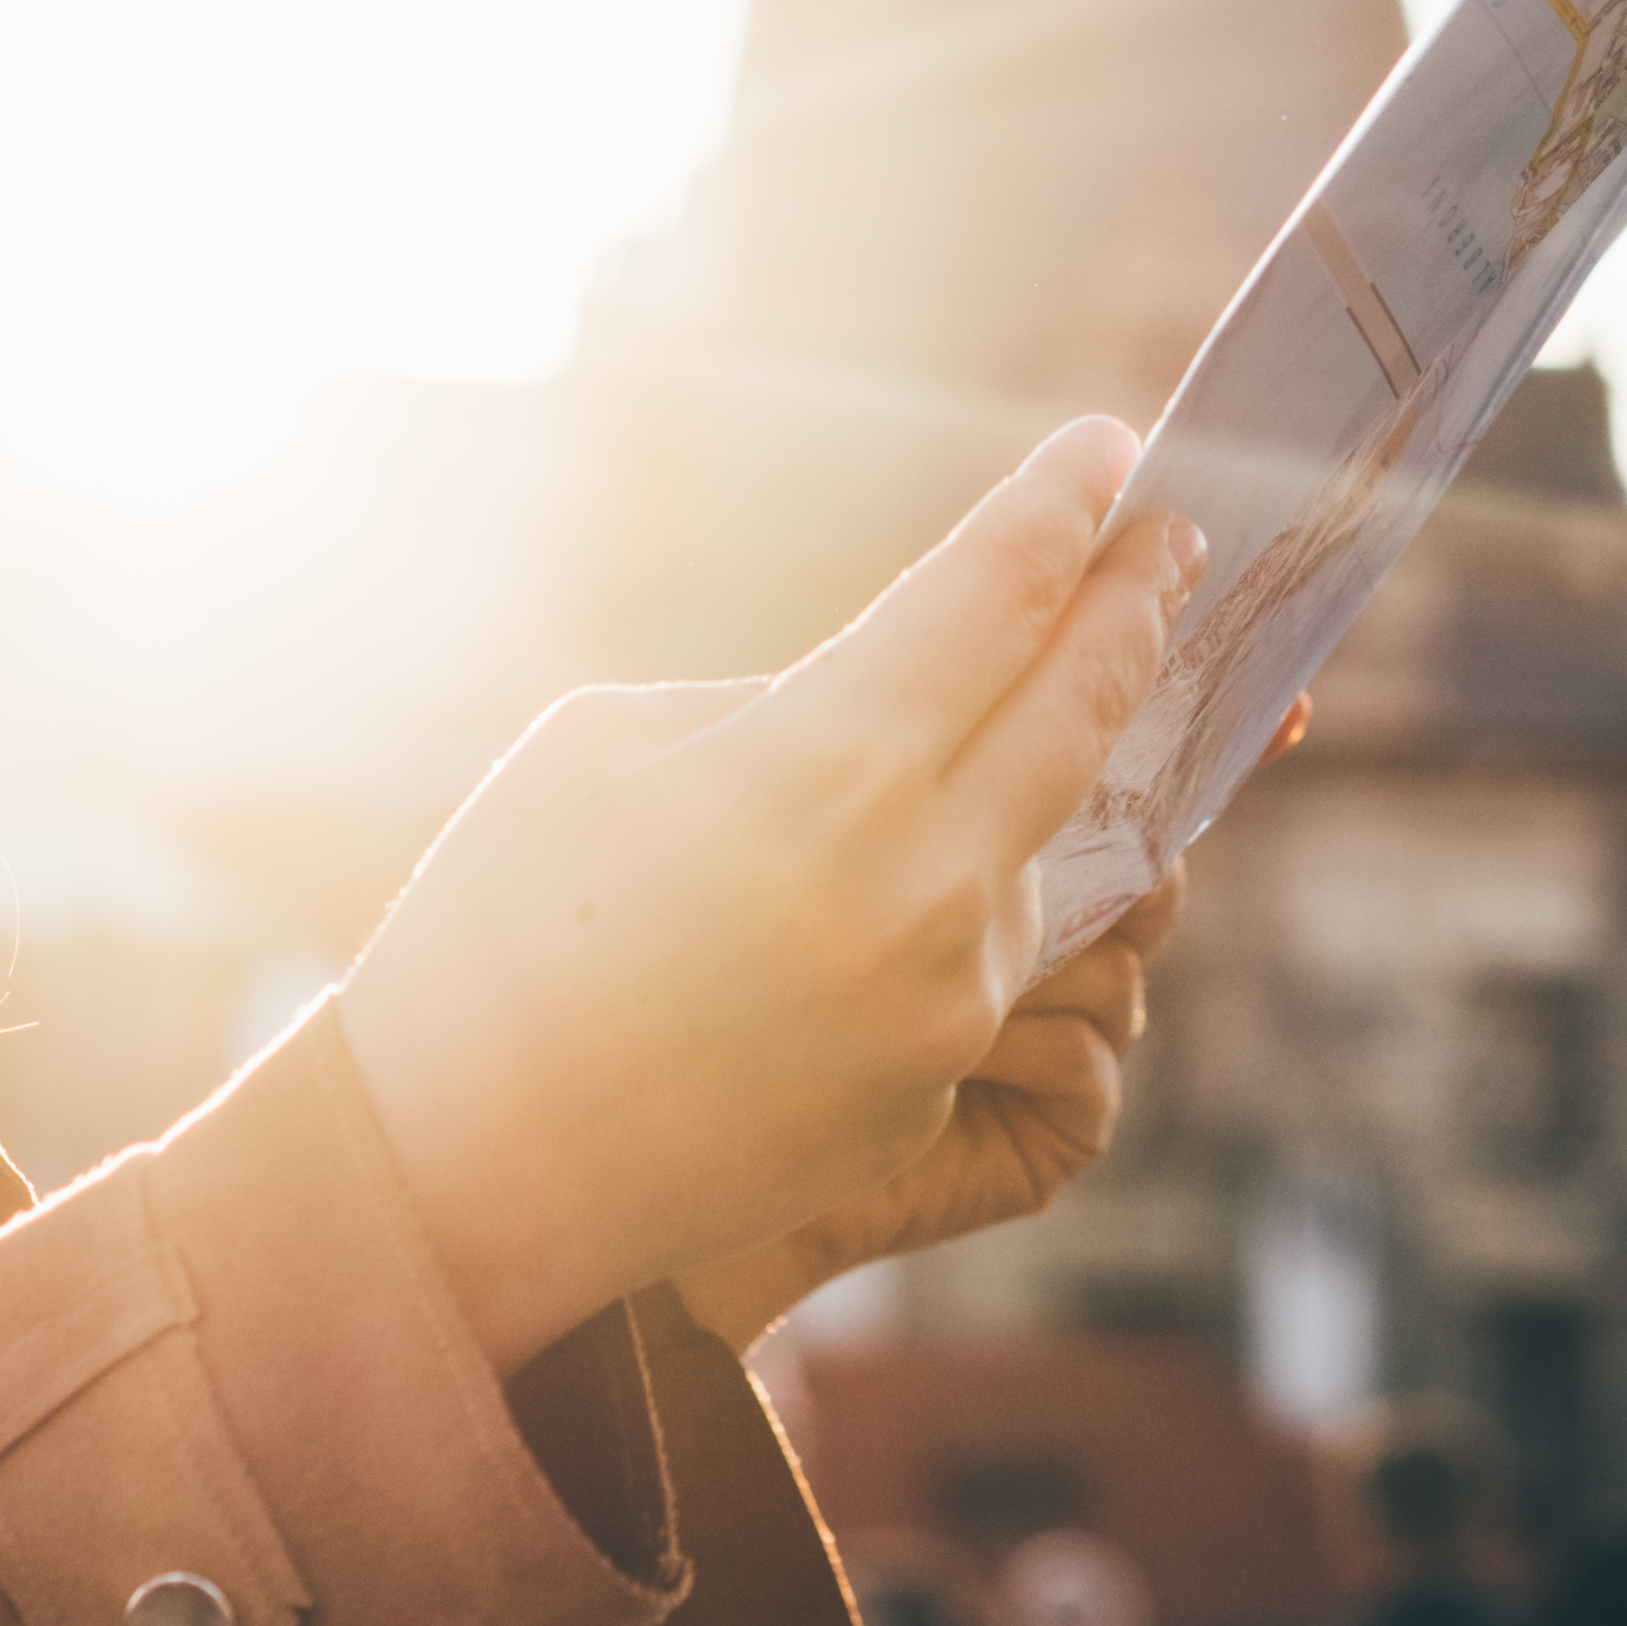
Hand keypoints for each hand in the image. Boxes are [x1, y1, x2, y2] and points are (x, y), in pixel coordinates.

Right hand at [338, 424, 1200, 1370]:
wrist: (456, 1176)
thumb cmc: (492, 929)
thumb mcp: (608, 748)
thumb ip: (780, 703)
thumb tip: (892, 694)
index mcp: (820, 766)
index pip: (994, 597)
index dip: (1061, 508)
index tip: (1112, 449)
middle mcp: (918, 883)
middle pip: (1082, 710)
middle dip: (1132, 610)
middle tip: (1169, 544)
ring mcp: (942, 1001)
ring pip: (1031, 845)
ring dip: (1019, 776)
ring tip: (988, 720)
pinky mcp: (934, 1088)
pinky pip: (977, 959)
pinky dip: (947, 902)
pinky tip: (855, 905)